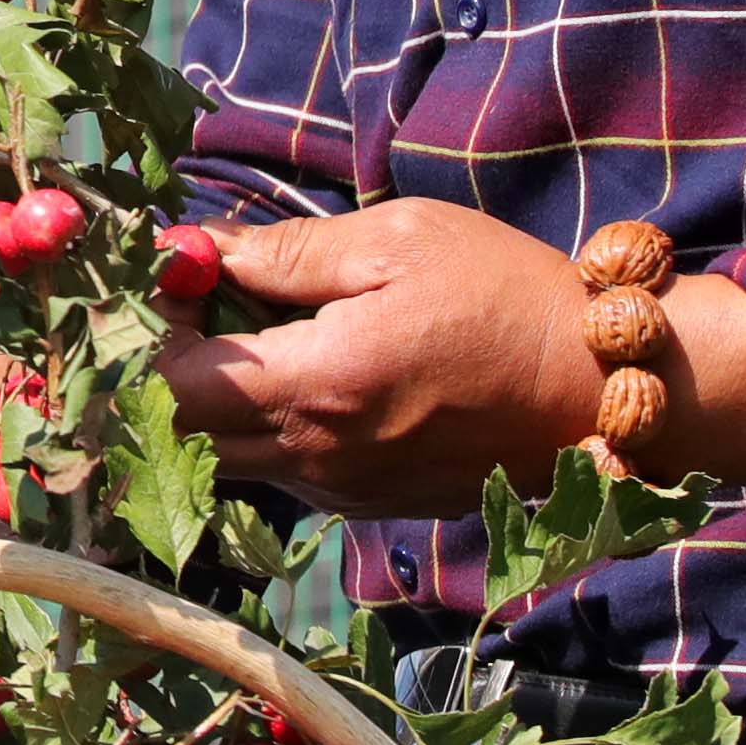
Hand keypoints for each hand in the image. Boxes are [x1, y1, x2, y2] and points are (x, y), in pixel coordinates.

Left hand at [149, 202, 610, 515]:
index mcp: (318, 385)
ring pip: (224, 455)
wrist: (599, 389)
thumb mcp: (400, 241)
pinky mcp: (366, 503)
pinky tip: (298, 366)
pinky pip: (277, 468)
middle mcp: (317, 456)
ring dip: (209, 396)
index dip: (146, 330)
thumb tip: (198, 249)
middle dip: (164, 364)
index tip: (174, 275)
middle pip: (180, 433)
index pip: (170, 384)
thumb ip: (287, 252)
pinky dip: (259, 421)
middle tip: (192, 299)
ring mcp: (341, 490)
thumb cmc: (507, 297)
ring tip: (246, 325)